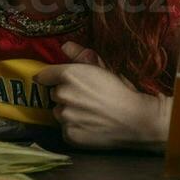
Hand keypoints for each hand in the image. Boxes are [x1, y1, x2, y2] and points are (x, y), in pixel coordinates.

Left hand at [35, 43, 156, 148]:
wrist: (136, 119)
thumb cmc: (123, 90)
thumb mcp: (105, 68)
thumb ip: (81, 56)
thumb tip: (65, 46)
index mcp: (70, 74)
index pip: (44, 75)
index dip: (51, 77)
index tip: (56, 80)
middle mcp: (63, 94)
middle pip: (54, 94)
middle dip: (66, 94)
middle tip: (86, 97)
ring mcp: (65, 116)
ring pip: (59, 112)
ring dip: (69, 111)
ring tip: (90, 112)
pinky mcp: (68, 134)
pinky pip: (66, 128)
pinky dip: (75, 127)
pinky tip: (91, 124)